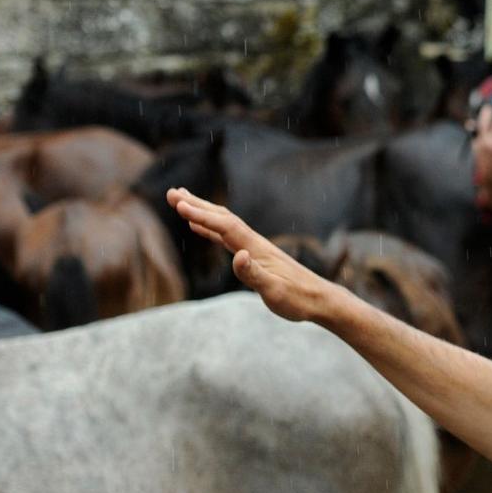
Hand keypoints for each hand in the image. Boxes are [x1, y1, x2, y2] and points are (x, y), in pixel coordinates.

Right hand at [168, 188, 342, 322]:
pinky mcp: (255, 256)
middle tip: (171, 192)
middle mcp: (254, 243)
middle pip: (222, 217)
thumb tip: (239, 255)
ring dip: (202, 211)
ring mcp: (255, 248)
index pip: (224, 227)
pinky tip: (199, 228)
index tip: (179, 205)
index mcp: (256, 249)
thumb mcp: (275, 292)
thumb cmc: (298, 299)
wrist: (320, 300)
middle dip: (196, 205)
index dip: (202, 216)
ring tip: (180, 200)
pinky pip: (227, 236)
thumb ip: (254, 275)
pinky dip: (210, 229)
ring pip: (223, 224)